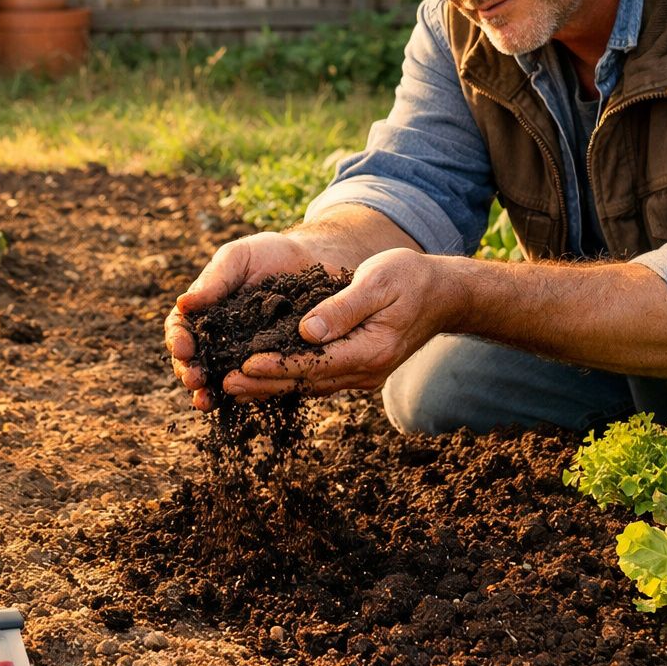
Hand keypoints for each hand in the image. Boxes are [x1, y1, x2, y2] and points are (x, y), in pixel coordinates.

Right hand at [164, 231, 322, 409]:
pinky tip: (242, 401)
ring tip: (206, 401)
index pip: (181, 329)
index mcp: (206, 311)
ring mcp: (245, 355)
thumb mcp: (239, 257)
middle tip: (194, 379)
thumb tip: (183, 303)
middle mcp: (220, 337)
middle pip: (195, 361)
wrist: (316, 263)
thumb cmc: (271, 254)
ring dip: (209, 393)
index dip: (177, 340)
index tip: (183, 348)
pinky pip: (256, 384)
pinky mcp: (271, 365)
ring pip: (220, 379)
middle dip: (189, 373)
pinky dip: (247, 395)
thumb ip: (214, 279)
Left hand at [222, 248, 459, 399]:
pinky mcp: (358, 369)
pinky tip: (263, 379)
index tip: (243, 364)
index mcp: (371, 350)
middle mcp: (366, 371)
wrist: (443, 295)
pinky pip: (318, 380)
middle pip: (307, 382)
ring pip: (310, 386)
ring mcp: (363, 375)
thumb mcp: (378, 282)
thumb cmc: (409, 278)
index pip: (315, 363)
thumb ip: (343, 307)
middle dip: (264, 384)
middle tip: (223, 384)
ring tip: (234, 386)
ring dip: (272, 387)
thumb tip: (306, 330)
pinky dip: (289, 380)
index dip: (277, 366)